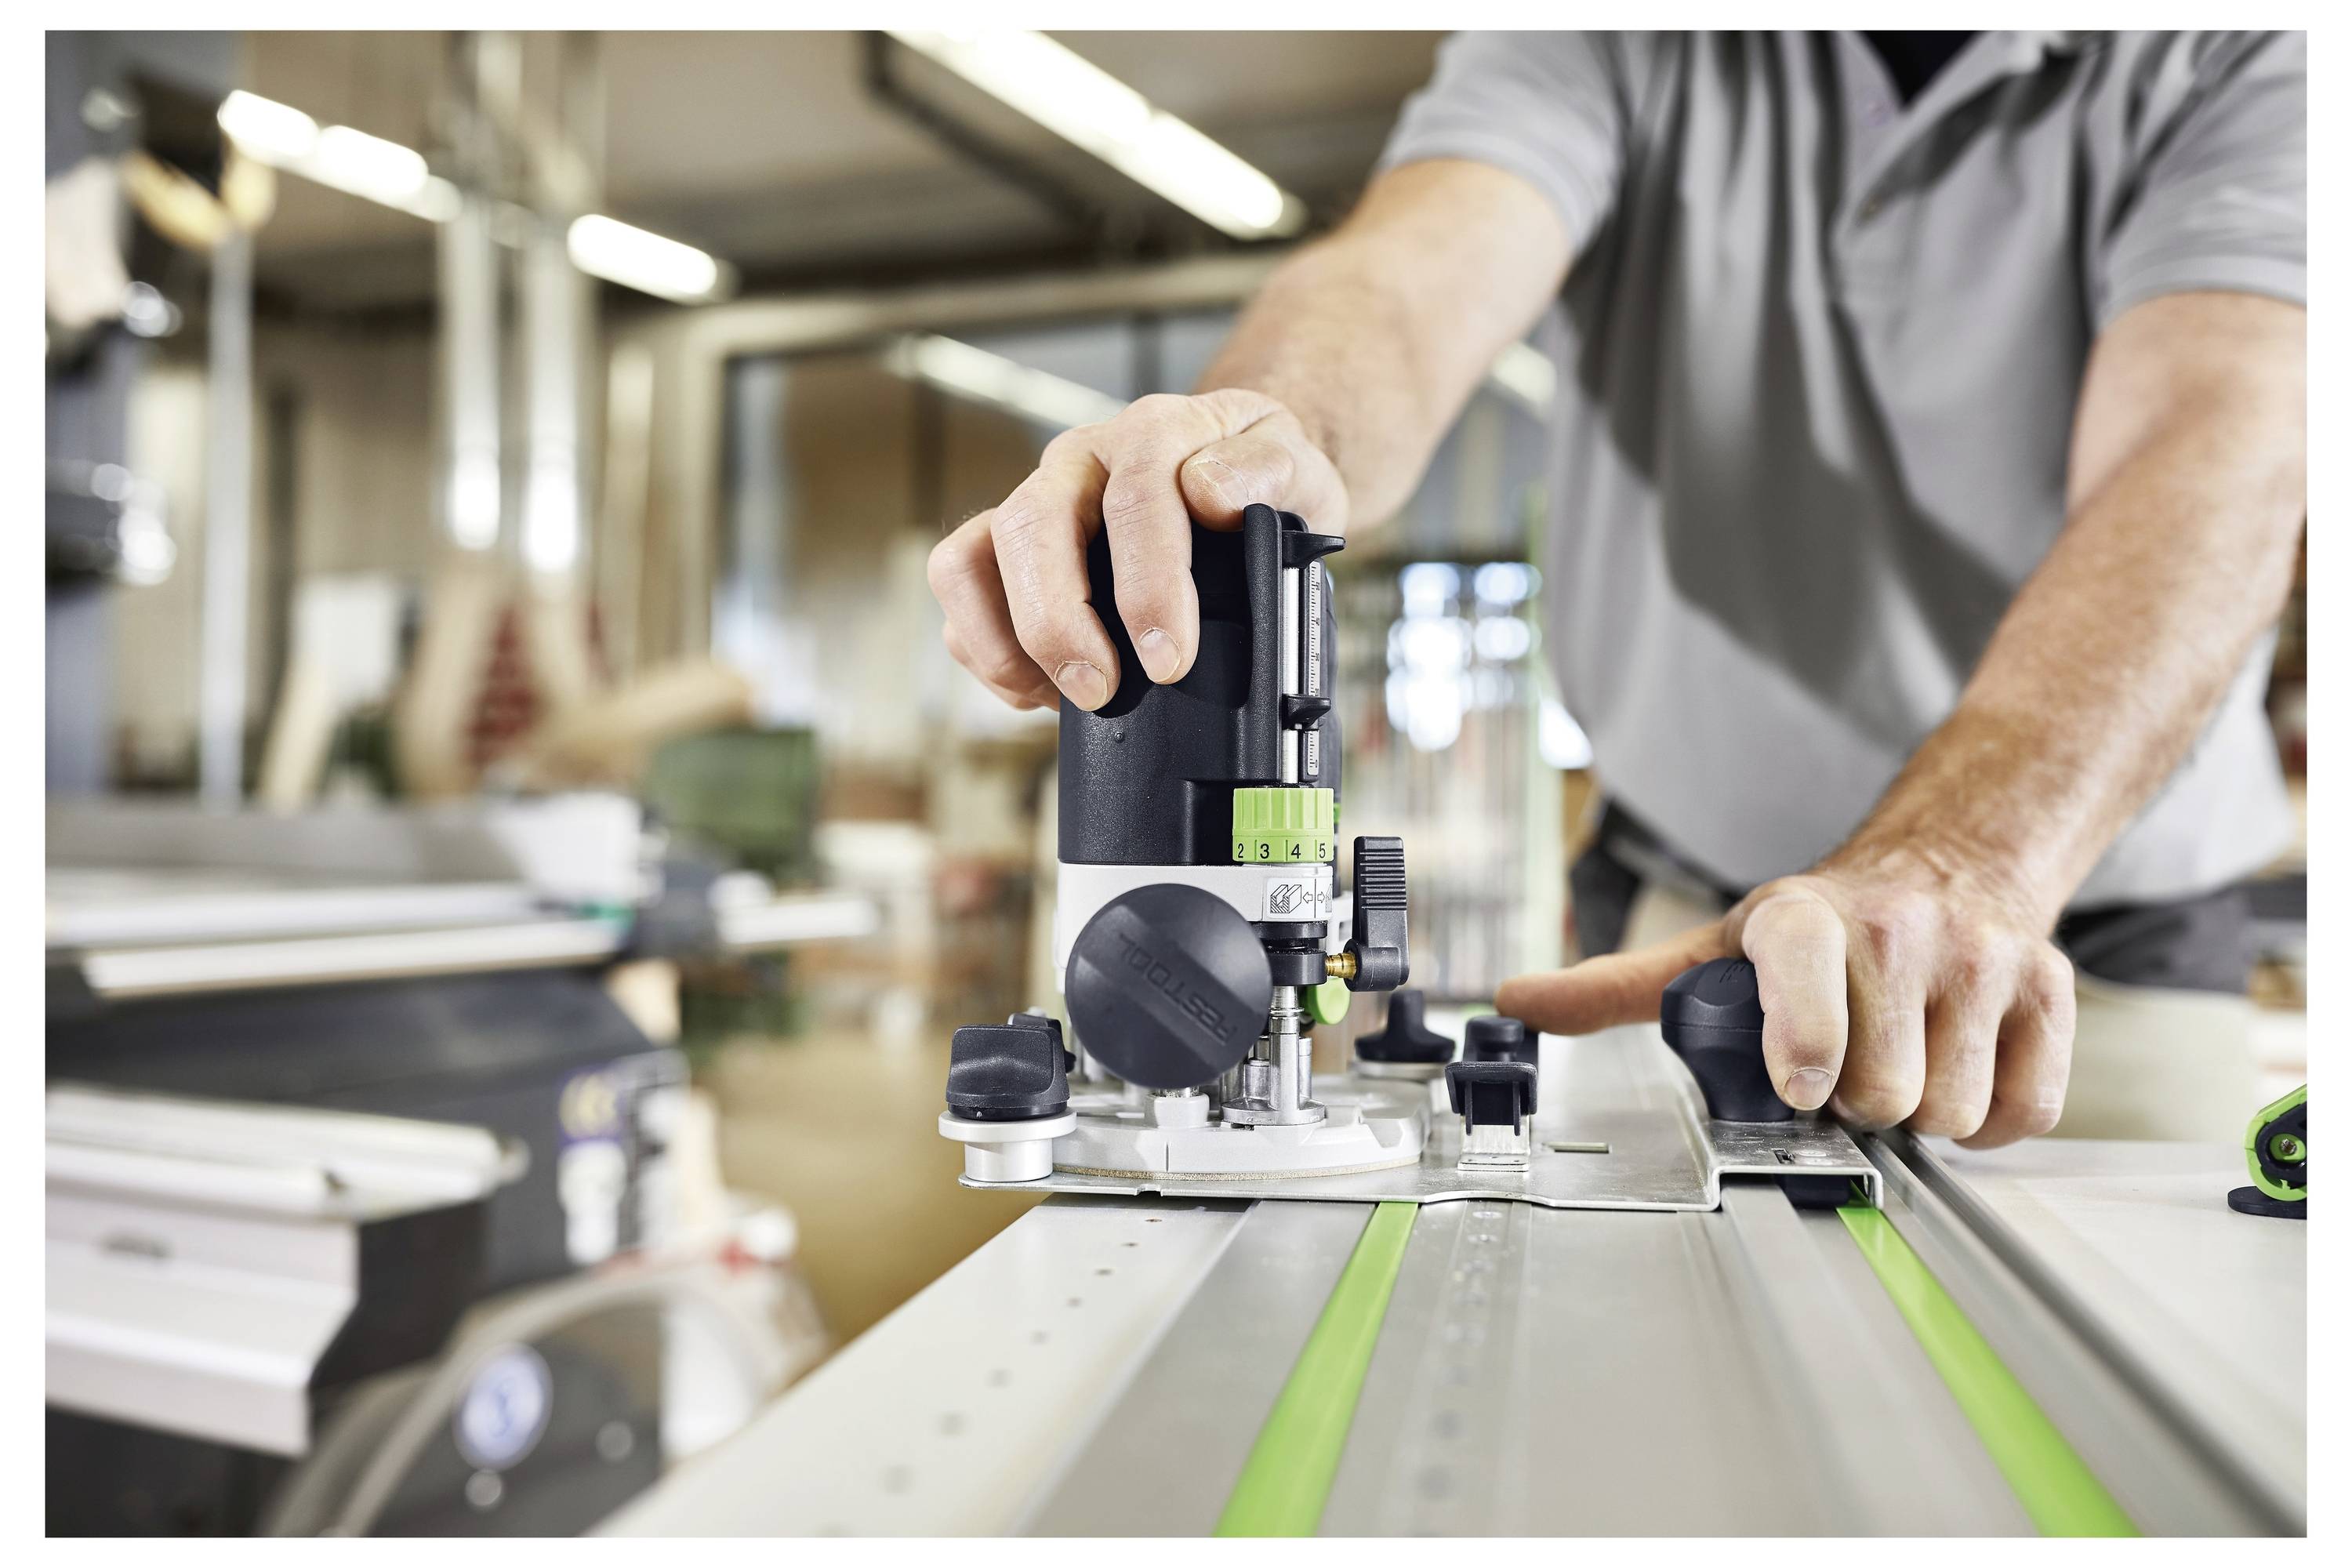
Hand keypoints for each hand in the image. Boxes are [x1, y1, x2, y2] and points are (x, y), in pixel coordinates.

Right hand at [926, 389, 1345, 710]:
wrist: (1236, 476)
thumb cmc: (1258, 483)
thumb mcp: (1296, 467)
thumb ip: (1269, 472)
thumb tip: (1211, 493)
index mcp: (1153, 434)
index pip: (1136, 499)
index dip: (1146, 587)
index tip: (1168, 658)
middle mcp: (1080, 462)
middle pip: (1031, 527)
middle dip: (1058, 622)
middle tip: (1101, 691)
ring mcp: (1036, 503)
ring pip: (969, 557)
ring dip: (1004, 640)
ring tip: (1058, 695)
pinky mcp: (1007, 549)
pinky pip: (961, 593)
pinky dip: (987, 651)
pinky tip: (1044, 689)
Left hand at [1495, 846, 2076, 1146]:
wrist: (1948, 859)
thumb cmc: (1818, 927)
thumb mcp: (1717, 945)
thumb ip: (1618, 986)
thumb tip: (1513, 1002)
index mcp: (1802, 919)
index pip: (1806, 978)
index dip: (1806, 1046)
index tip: (1800, 1085)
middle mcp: (1899, 930)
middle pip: (1881, 1092)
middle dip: (1854, 1101)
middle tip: (1840, 1066)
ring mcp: (1983, 960)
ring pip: (1952, 1110)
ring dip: (1919, 1110)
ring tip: (1894, 1059)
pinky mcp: (2049, 993)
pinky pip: (2023, 1113)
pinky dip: (1990, 1119)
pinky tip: (1955, 1073)